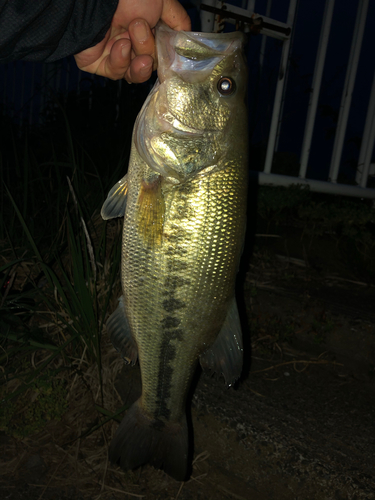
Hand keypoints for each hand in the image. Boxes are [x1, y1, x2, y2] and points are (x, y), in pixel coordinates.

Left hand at [74, 0, 190, 81]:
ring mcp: (115, 54)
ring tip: (128, 40)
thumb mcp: (163, 2)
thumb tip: (187, 41)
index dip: (166, 57)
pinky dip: (120, 61)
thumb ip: (179, 22)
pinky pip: (116, 73)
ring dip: (137, 61)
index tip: (169, 53)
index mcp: (146, 30)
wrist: (94, 0)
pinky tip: (118, 45)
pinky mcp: (98, 64)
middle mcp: (131, 43)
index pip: (161, 56)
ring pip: (135, 74)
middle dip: (148, 50)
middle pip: (149, 66)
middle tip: (138, 28)